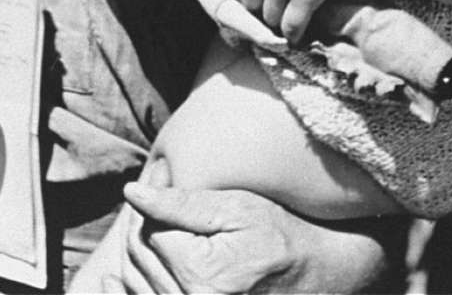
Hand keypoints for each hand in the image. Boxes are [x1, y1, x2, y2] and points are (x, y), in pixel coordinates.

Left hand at [116, 160, 393, 293]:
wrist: (319, 277)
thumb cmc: (281, 237)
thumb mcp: (238, 209)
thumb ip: (182, 202)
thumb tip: (132, 192)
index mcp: (200, 276)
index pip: (148, 230)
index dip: (154, 197)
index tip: (166, 173)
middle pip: (138, 256)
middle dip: (145, 221)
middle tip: (163, 190)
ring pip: (136, 279)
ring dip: (141, 248)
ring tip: (164, 221)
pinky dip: (140, 278)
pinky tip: (143, 262)